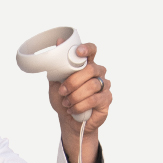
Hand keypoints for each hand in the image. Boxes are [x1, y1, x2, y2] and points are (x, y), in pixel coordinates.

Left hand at [48, 41, 111, 162]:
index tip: (78, 52)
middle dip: (73, 81)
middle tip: (63, 91)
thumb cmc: (64, 99)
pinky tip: (73, 109)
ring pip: (92, 86)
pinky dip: (80, 105)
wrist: (68, 120)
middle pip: (91, 69)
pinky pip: (94, 100)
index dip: (87, 49)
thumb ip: (58, 66)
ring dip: (75, 96)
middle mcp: (98, 73)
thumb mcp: (55, 82)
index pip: (91, 51)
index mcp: (86, 65)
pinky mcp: (107, 99)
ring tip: (66, 102)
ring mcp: (104, 86)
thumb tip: (58, 42)